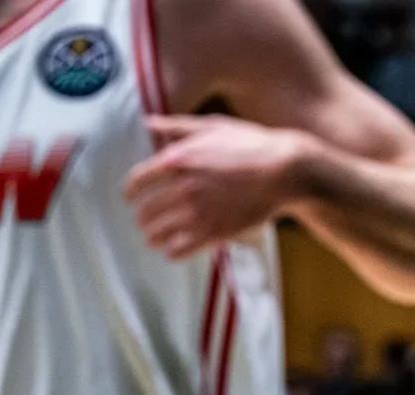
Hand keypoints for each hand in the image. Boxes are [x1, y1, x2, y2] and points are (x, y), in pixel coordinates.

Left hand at [122, 115, 311, 259]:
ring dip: (153, 238)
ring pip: (158, 234)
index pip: (137, 182)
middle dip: (142, 219)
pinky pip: (179, 250)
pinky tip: (173, 250)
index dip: (129, 193)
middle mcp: (182, 188)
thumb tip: (149, 122)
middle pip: (145, 212)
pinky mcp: (214, 233)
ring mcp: (198, 213)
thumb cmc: (250, 144)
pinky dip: (172, 252)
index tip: (130, 199)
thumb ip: (177, 126)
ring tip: (154, 240)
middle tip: (144, 223)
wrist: (284, 172)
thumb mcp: (211, 126)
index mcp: (176, 160)